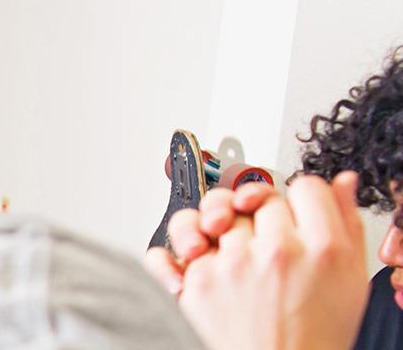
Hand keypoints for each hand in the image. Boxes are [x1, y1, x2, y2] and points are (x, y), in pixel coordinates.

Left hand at [141, 173, 368, 349]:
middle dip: (260, 211)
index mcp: (321, 248)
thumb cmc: (315, 335)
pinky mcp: (197, 285)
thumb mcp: (349, 279)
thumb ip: (344, 225)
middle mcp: (274, 253)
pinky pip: (169, 253)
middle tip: (265, 234)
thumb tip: (338, 183)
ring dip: (215, 222)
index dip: (300, 196)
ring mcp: (231, 266)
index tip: (296, 211)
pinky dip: (172, 255)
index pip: (305, 187)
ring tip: (221, 236)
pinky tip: (190, 259)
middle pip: (258, 198)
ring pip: (213, 213)